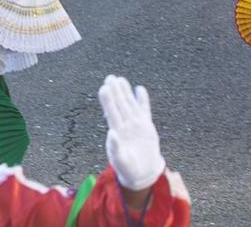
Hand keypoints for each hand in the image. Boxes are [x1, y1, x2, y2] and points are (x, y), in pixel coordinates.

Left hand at [100, 75, 166, 191]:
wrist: (142, 173)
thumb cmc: (128, 168)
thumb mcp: (120, 160)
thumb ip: (116, 147)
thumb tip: (111, 133)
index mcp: (117, 132)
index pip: (111, 112)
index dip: (108, 100)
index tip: (104, 88)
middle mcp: (125, 125)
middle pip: (119, 105)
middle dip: (115, 92)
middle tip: (110, 77)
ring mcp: (136, 124)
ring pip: (130, 105)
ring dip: (125, 92)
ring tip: (120, 79)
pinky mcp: (146, 127)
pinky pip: (144, 110)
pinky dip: (143, 100)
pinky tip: (139, 88)